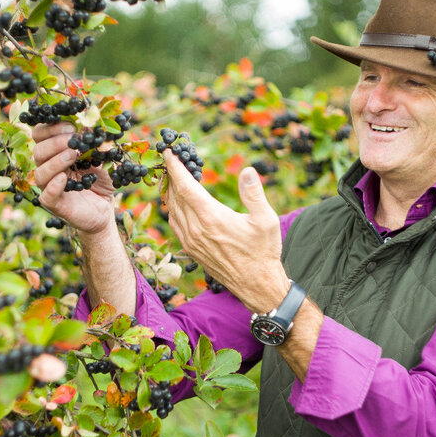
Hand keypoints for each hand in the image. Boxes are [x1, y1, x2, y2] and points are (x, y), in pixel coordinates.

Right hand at [31, 122, 116, 234]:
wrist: (106, 207)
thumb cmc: (101, 179)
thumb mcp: (102, 156)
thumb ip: (95, 141)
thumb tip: (91, 122)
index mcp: (54, 152)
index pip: (40, 135)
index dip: (51, 127)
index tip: (71, 127)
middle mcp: (48, 168)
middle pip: (38, 151)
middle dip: (55, 143)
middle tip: (73, 140)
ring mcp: (49, 187)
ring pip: (40, 172)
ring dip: (55, 162)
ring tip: (72, 155)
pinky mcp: (55, 205)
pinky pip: (46, 196)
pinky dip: (53, 186)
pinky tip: (64, 178)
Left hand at [162, 151, 288, 312]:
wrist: (257, 285)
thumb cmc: (263, 252)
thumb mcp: (266, 220)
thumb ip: (254, 193)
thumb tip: (247, 169)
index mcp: (211, 217)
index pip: (185, 186)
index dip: (175, 167)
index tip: (169, 151)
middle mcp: (196, 229)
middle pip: (175, 196)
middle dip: (171, 175)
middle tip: (172, 159)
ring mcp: (191, 241)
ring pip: (172, 211)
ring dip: (170, 192)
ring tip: (173, 178)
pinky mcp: (191, 250)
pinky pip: (175, 225)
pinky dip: (173, 209)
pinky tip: (178, 204)